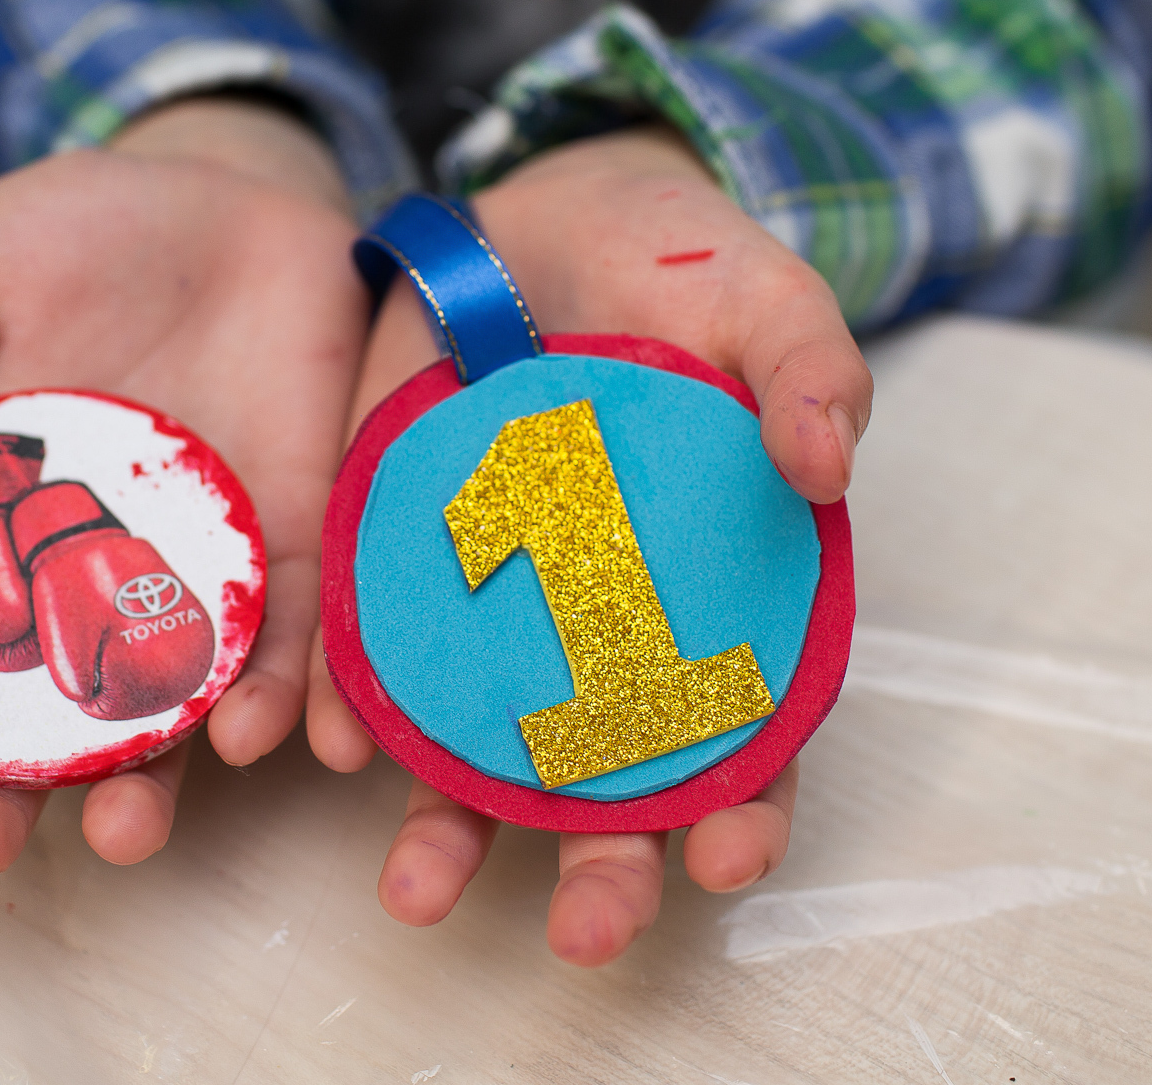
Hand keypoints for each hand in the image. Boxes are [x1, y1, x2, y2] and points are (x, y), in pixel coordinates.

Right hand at [0, 96, 366, 881]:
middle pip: (35, 716)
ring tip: (125, 831)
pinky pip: (297, 642)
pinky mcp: (300, 550)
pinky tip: (269, 742)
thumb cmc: (83, 233)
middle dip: (2, 793)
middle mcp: (85, 579)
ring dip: (146, 781)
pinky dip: (287, 696)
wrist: (235, 199)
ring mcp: (194, 576)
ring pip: (164, 710)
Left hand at [308, 124, 870, 964]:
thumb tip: (826, 460)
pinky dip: (347, 701)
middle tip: (587, 935)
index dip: (747, 800)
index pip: (746, 726)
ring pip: (477, 743)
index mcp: (718, 595)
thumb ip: (808, 366)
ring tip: (421, 894)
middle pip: (609, 775)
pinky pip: (370, 649)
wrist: (542, 217)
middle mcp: (603, 628)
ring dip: (450, 827)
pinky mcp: (396, 556)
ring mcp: (495, 602)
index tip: (731, 856)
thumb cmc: (680, 270)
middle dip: (600, 863)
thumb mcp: (762, 297)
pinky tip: (324, 743)